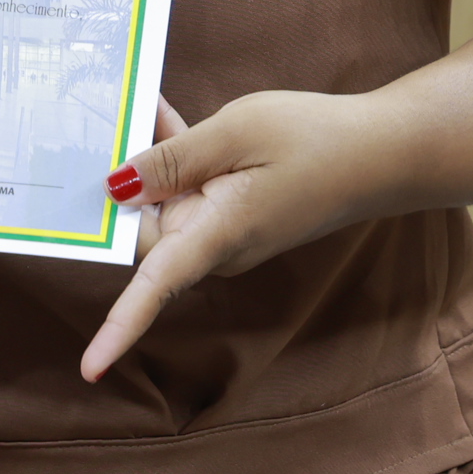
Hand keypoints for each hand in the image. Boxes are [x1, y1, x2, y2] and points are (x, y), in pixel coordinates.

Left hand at [81, 91, 402, 381]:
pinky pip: (187, 192)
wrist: (384, 153)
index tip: (89, 368)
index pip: (156, 288)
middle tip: (111, 121)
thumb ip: (172, 158)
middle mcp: (218, 247)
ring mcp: (226, 235)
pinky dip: (175, 157)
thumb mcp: (235, 132)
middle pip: (144, 228)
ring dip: (151, 161)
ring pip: (163, 204)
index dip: (120, 327)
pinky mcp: (235, 217)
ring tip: (144, 105)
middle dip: (122, 182)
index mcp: (218, 235)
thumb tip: (115, 187)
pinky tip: (164, 114)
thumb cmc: (316, 140)